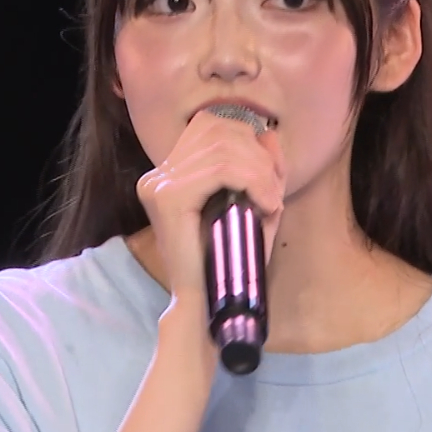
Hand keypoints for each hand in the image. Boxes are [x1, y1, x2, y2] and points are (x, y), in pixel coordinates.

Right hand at [136, 109, 284, 308]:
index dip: (248, 140)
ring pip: (223, 148)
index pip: (210, 125)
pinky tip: (265, 203)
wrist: (204, 307)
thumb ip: (260, 170)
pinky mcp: (167, 198)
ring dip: (260, 171)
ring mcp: (158, 185)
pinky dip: (253, 181)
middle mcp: (158, 174)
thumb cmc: (229, 261)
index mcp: (169, 173)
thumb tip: (271, 136)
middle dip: (258, 155)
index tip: (270, 176)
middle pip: (218, 129)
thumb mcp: (251, 206)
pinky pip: (220, 170)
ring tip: (271, 201)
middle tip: (274, 191)